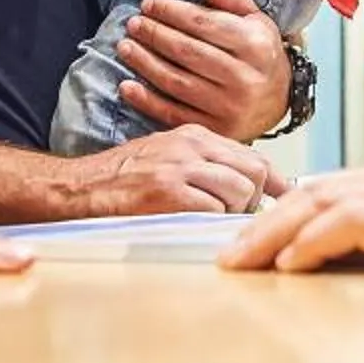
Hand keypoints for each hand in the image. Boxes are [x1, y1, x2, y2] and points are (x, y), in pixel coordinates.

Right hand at [58, 123, 289, 216]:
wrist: (77, 189)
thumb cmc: (120, 180)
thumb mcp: (167, 156)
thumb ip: (204, 166)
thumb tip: (246, 187)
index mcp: (193, 135)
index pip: (252, 154)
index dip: (275, 181)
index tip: (286, 197)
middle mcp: (191, 147)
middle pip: (253, 172)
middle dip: (254, 200)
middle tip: (235, 217)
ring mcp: (179, 169)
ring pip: (238, 192)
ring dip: (232, 215)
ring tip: (209, 222)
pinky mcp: (167, 194)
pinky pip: (213, 211)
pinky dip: (211, 225)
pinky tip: (193, 227)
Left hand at [120, 0, 290, 140]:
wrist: (279, 101)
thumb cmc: (259, 52)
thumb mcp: (251, 19)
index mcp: (254, 44)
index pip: (203, 24)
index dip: (171, 12)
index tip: (148, 4)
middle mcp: (244, 77)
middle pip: (186, 52)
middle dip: (154, 35)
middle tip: (133, 24)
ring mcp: (229, 107)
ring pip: (176, 82)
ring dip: (145, 63)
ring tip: (125, 47)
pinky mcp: (216, 130)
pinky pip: (173, 114)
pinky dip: (146, 100)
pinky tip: (127, 86)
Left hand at [217, 148, 363, 273]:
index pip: (345, 187)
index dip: (298, 211)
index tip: (266, 236)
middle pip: (319, 191)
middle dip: (266, 223)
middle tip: (229, 253)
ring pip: (320, 204)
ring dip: (271, 235)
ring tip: (237, 263)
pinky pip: (349, 224)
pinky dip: (311, 241)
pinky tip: (286, 264)